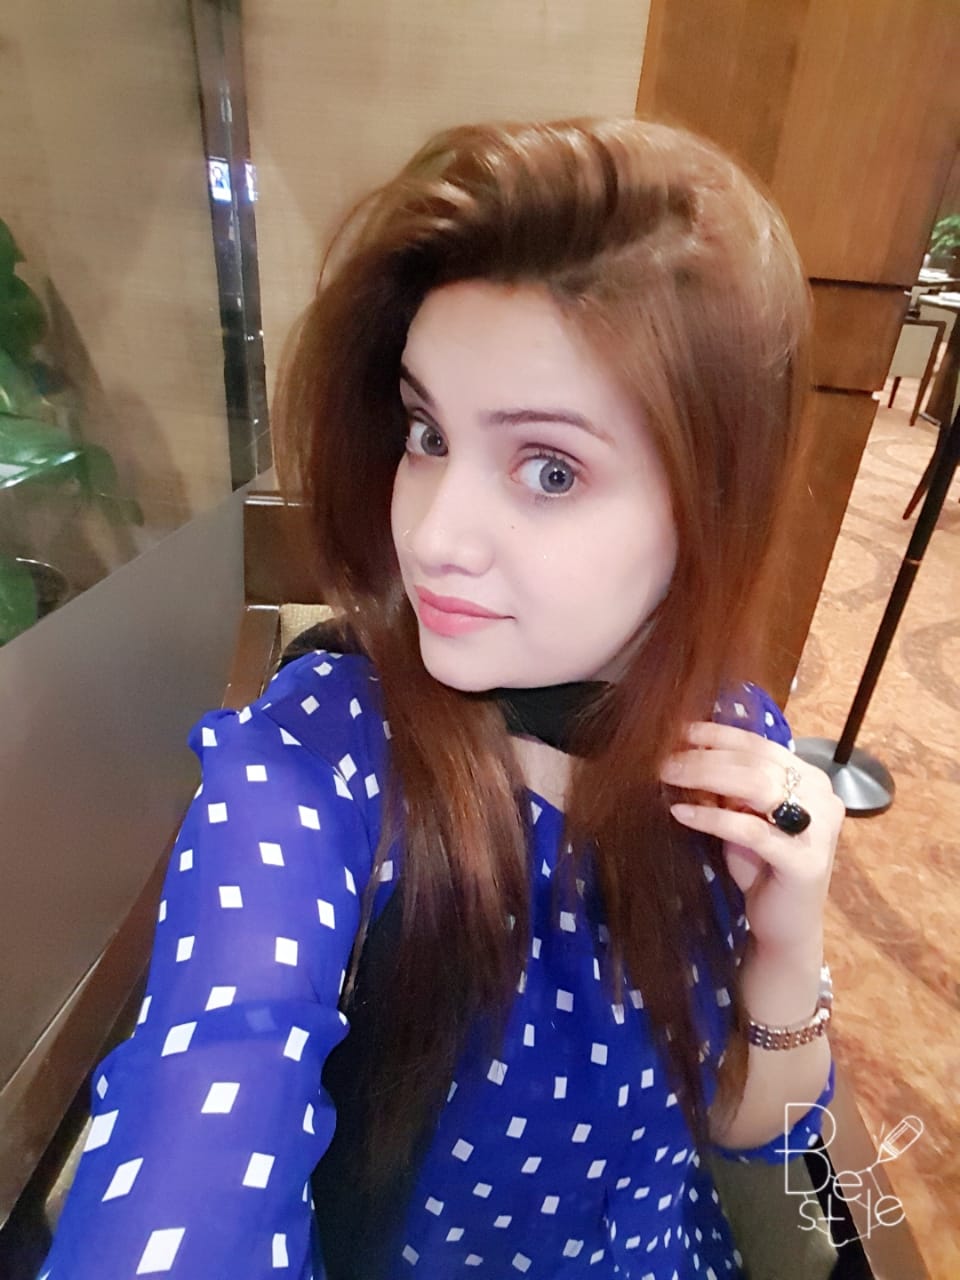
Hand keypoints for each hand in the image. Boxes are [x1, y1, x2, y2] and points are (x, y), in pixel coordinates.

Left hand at [660, 721, 843, 952]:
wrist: (784, 926)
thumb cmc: (762, 869)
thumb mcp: (743, 818)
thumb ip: (729, 788)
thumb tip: (685, 753)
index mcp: (811, 781)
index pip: (762, 746)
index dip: (720, 735)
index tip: (682, 731)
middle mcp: (822, 798)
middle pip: (756, 762)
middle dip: (705, 756)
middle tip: (665, 760)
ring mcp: (818, 829)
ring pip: (756, 786)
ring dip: (706, 776)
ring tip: (669, 776)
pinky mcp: (804, 861)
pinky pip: (752, 829)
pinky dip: (713, 818)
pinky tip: (682, 813)